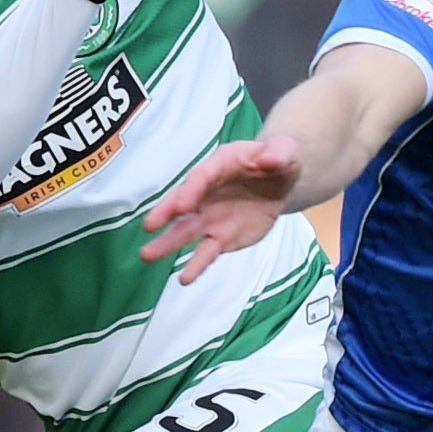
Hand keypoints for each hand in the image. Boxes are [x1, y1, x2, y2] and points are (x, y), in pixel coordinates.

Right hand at [142, 135, 303, 283]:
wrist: (278, 182)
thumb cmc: (277, 160)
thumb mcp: (285, 151)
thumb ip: (279, 154)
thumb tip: (270, 158)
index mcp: (220, 166)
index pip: (202, 177)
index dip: (192, 190)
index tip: (183, 204)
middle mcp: (207, 192)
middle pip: (184, 203)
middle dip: (167, 213)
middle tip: (149, 226)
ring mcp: (211, 217)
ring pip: (187, 231)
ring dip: (168, 243)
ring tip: (147, 255)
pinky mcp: (221, 238)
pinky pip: (207, 253)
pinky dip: (197, 266)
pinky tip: (185, 279)